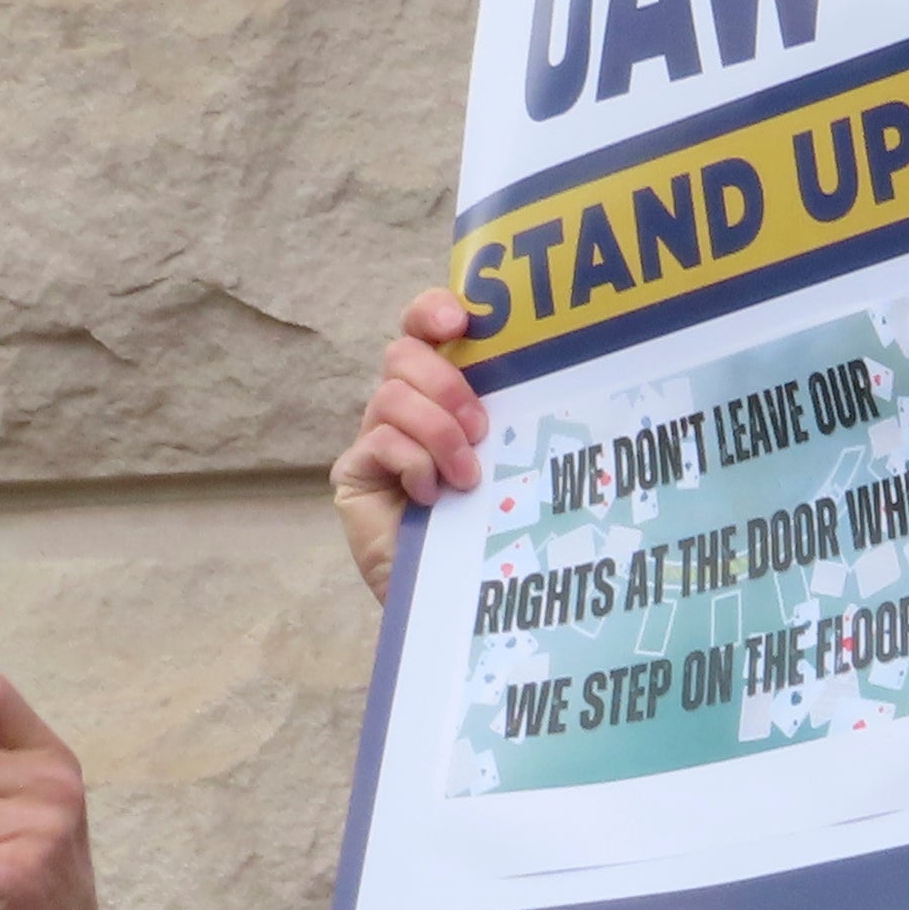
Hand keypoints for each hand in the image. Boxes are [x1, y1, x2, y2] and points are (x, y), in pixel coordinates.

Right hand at [333, 285, 487, 599]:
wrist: (463, 598)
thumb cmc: (494, 527)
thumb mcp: (512, 460)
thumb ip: (513, 416)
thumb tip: (555, 373)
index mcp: (441, 393)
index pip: (423, 329)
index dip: (432, 311)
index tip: (460, 323)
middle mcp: (402, 408)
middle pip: (402, 354)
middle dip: (445, 384)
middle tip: (480, 429)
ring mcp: (374, 440)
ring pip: (392, 397)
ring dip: (438, 434)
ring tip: (465, 478)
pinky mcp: (354, 474)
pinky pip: (380, 442)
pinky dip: (414, 465)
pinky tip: (432, 497)